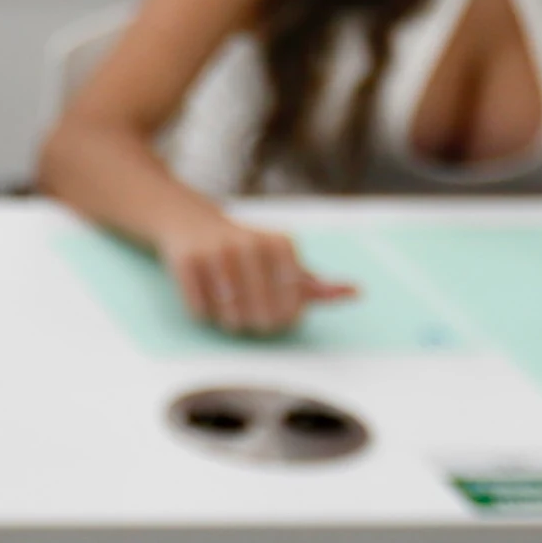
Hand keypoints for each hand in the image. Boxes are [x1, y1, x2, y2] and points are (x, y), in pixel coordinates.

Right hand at [156, 212, 356, 334]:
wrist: (186, 220)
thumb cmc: (241, 249)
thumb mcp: (279, 261)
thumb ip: (315, 284)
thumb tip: (355, 293)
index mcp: (280, 244)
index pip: (292, 305)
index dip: (283, 317)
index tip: (276, 313)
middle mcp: (250, 245)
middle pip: (262, 315)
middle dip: (256, 323)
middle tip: (249, 312)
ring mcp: (217, 252)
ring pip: (231, 316)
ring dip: (229, 321)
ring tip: (226, 304)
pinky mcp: (187, 262)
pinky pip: (201, 311)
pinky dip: (203, 312)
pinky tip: (204, 294)